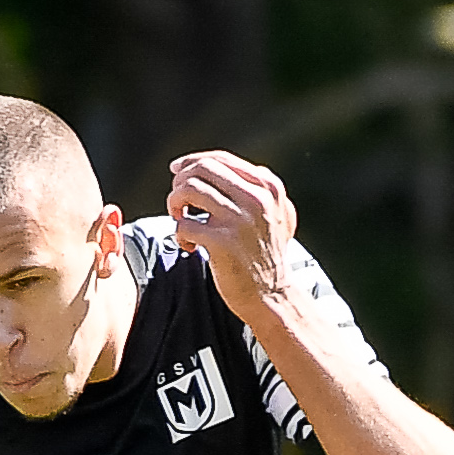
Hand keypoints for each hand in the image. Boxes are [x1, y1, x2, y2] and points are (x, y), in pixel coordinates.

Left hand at [165, 150, 298, 325]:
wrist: (271, 295)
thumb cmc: (267, 254)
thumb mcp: (279, 214)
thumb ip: (260, 187)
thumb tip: (224, 164)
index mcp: (268, 186)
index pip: (220, 158)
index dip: (191, 161)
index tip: (176, 171)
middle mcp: (257, 198)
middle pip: (201, 169)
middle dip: (180, 182)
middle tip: (178, 203)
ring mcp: (240, 220)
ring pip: (188, 189)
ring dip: (175, 204)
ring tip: (180, 220)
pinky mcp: (223, 243)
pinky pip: (184, 224)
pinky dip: (179, 234)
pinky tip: (190, 246)